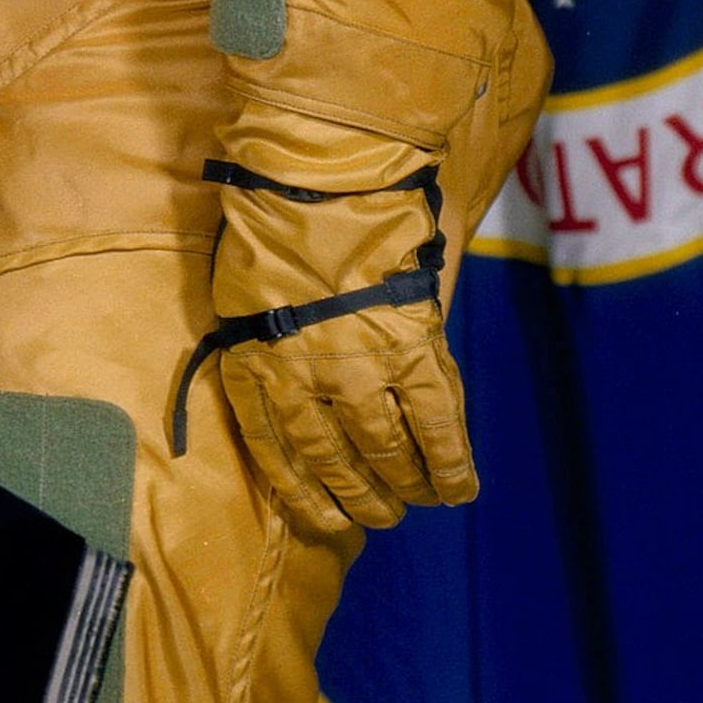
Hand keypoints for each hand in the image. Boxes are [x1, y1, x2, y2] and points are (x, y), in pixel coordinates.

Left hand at [186, 120, 469, 532]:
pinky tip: (459, 488)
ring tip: (416, 499)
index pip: (276, 452)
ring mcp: (360, 369)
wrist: (315, 183)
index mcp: (253, 366)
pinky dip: (451, 462)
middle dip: (361, 496)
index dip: (304, 493)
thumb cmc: (270, 229)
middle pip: (336, 460)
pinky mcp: (412, 351)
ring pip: (387, 450)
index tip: (325, 519)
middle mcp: (304, 379)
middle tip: (381, 513)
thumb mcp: (243, 293)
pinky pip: (437, 424)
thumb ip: (261, 344)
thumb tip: (277, 380)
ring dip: (405, 484)